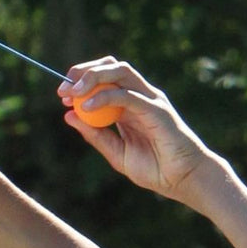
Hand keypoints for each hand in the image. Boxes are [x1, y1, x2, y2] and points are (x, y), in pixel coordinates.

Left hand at [57, 56, 218, 203]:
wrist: (184, 180)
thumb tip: (69, 116)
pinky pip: (126, 95)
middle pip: (111, 67)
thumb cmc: (156, 170)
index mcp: (131, 105)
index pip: (105, 78)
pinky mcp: (157, 109)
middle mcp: (141, 96)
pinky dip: (105, 97)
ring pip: (120, 71)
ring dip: (93, 76)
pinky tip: (88, 106)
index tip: (62, 95)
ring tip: (73, 92)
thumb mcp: (117, 154)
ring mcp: (150, 100)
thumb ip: (95, 135)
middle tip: (63, 89)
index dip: (81, 81)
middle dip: (84, 71)